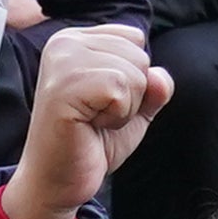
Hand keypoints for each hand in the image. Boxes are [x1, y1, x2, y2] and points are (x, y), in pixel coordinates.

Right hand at [0, 22, 166, 218]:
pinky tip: (89, 126)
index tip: (100, 100)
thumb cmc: (91, 142)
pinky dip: (117, 117)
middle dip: (131, 94)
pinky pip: (121, 91)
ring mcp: (62, 62)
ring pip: (133, 73)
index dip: (131, 77)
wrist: (58, 180)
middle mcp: (64, 42)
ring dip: (124, 108)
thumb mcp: (134, 107)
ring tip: (92, 121)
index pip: (134, 38)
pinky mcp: (64, 87)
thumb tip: (159, 77)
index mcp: (75, 38)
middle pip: (138, 55)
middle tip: (96, 115)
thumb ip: (153, 86)